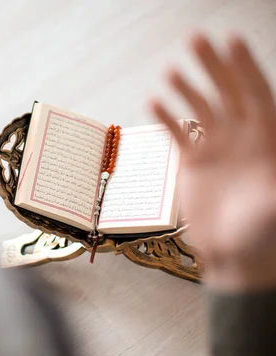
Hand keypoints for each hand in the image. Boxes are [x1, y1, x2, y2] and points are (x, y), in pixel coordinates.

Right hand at [150, 34, 275, 291]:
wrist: (232, 255)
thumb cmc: (259, 234)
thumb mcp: (272, 208)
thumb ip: (272, 186)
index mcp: (266, 140)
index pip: (256, 93)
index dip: (244, 67)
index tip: (231, 40)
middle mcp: (242, 137)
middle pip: (226, 91)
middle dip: (212, 64)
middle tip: (195, 38)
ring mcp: (216, 147)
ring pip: (200, 107)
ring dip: (186, 86)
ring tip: (171, 68)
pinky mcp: (193, 161)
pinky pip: (177, 132)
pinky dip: (166, 117)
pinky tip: (153, 101)